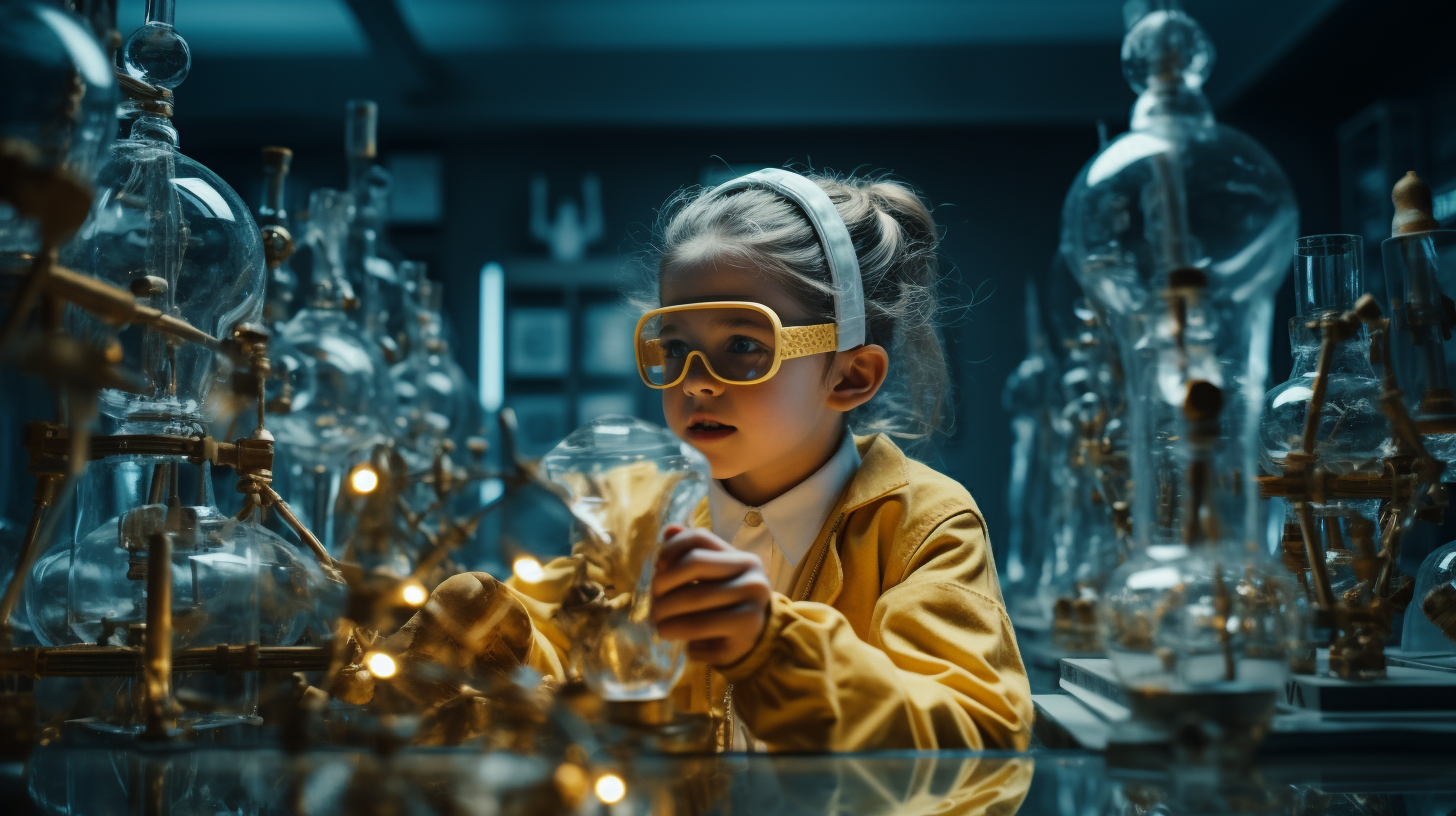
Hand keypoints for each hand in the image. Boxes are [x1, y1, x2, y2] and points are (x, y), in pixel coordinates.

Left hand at [651, 524, 771, 665]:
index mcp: (744, 560)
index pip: (700, 538)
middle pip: (694, 564)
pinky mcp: (743, 634)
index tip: (658, 568)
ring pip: (693, 600)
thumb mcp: (712, 581)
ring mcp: (752, 606)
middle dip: (662, 585)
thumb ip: (689, 555)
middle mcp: (754, 579)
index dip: (671, 548)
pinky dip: (679, 634)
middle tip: (653, 605)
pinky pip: (697, 629)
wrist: (754, 644)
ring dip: (663, 616)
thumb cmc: (725, 608)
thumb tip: (668, 530)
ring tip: (657, 625)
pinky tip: (679, 640)